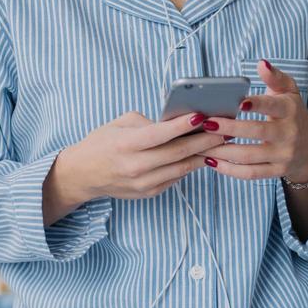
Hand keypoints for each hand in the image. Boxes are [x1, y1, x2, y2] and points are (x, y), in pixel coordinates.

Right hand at [52, 108, 229, 207]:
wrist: (83, 174)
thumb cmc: (102, 142)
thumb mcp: (119, 123)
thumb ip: (148, 122)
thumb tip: (176, 124)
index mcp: (125, 144)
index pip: (159, 134)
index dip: (182, 126)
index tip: (202, 116)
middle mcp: (135, 166)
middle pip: (177, 152)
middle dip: (204, 141)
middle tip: (224, 130)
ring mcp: (143, 182)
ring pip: (182, 168)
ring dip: (203, 155)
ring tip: (220, 143)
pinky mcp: (149, 192)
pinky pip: (176, 178)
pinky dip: (190, 165)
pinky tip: (202, 155)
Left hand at [202, 58, 307, 182]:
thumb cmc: (293, 113)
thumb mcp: (289, 92)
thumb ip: (275, 77)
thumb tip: (261, 63)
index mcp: (289, 110)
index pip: (272, 105)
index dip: (256, 104)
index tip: (237, 102)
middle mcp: (288, 133)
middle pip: (256, 131)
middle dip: (229, 128)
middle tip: (206, 123)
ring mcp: (283, 155)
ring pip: (249, 156)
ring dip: (222, 152)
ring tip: (199, 145)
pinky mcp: (276, 171)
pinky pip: (251, 173)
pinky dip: (229, 170)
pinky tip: (211, 161)